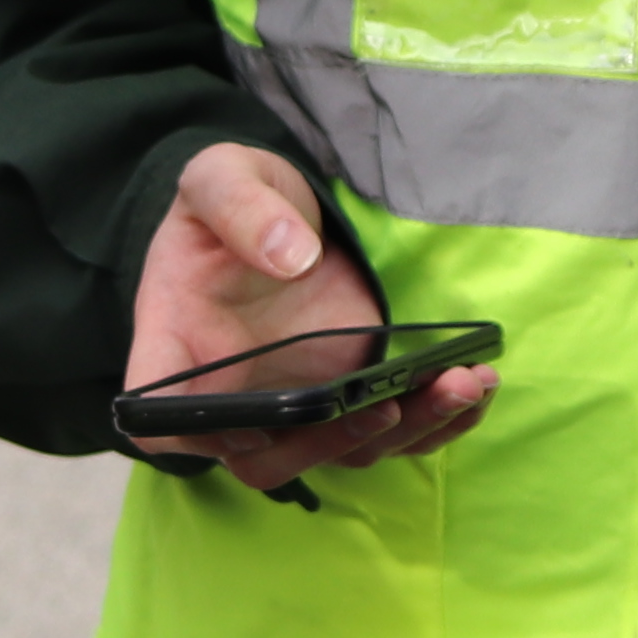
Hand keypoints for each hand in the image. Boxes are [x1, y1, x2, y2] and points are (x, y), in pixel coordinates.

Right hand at [126, 140, 496, 495]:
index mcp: (178, 344)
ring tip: (464, 383)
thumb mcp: (222, 176)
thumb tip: (290, 257)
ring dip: (406, 433)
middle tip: (392, 406)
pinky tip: (475, 391)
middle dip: (331, 445)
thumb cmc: (233, 199)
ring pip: (337, 453)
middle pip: (263, 460)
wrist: (278, 210)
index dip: (202, 436)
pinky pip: (386, 434)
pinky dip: (435, 424)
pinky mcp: (346, 398)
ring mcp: (292, 404)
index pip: (162, 419)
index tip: (257, 421)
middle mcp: (232, 394)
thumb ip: (243, 208)